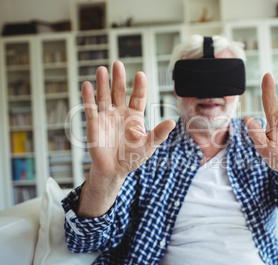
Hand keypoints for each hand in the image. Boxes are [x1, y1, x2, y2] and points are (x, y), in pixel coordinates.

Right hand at [82, 61, 174, 184]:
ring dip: (102, 83)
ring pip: (104, 96)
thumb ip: (159, 134)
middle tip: (118, 64)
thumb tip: (173, 122)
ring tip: (102, 69)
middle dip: (118, 78)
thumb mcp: (149, 146)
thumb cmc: (132, 157)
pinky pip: (91, 108)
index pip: (138, 97)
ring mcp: (106, 117)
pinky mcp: (94, 124)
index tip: (140, 75)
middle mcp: (120, 112)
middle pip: (119, 91)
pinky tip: (87, 85)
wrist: (114, 170)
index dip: (139, 86)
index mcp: (135, 116)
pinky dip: (88, 97)